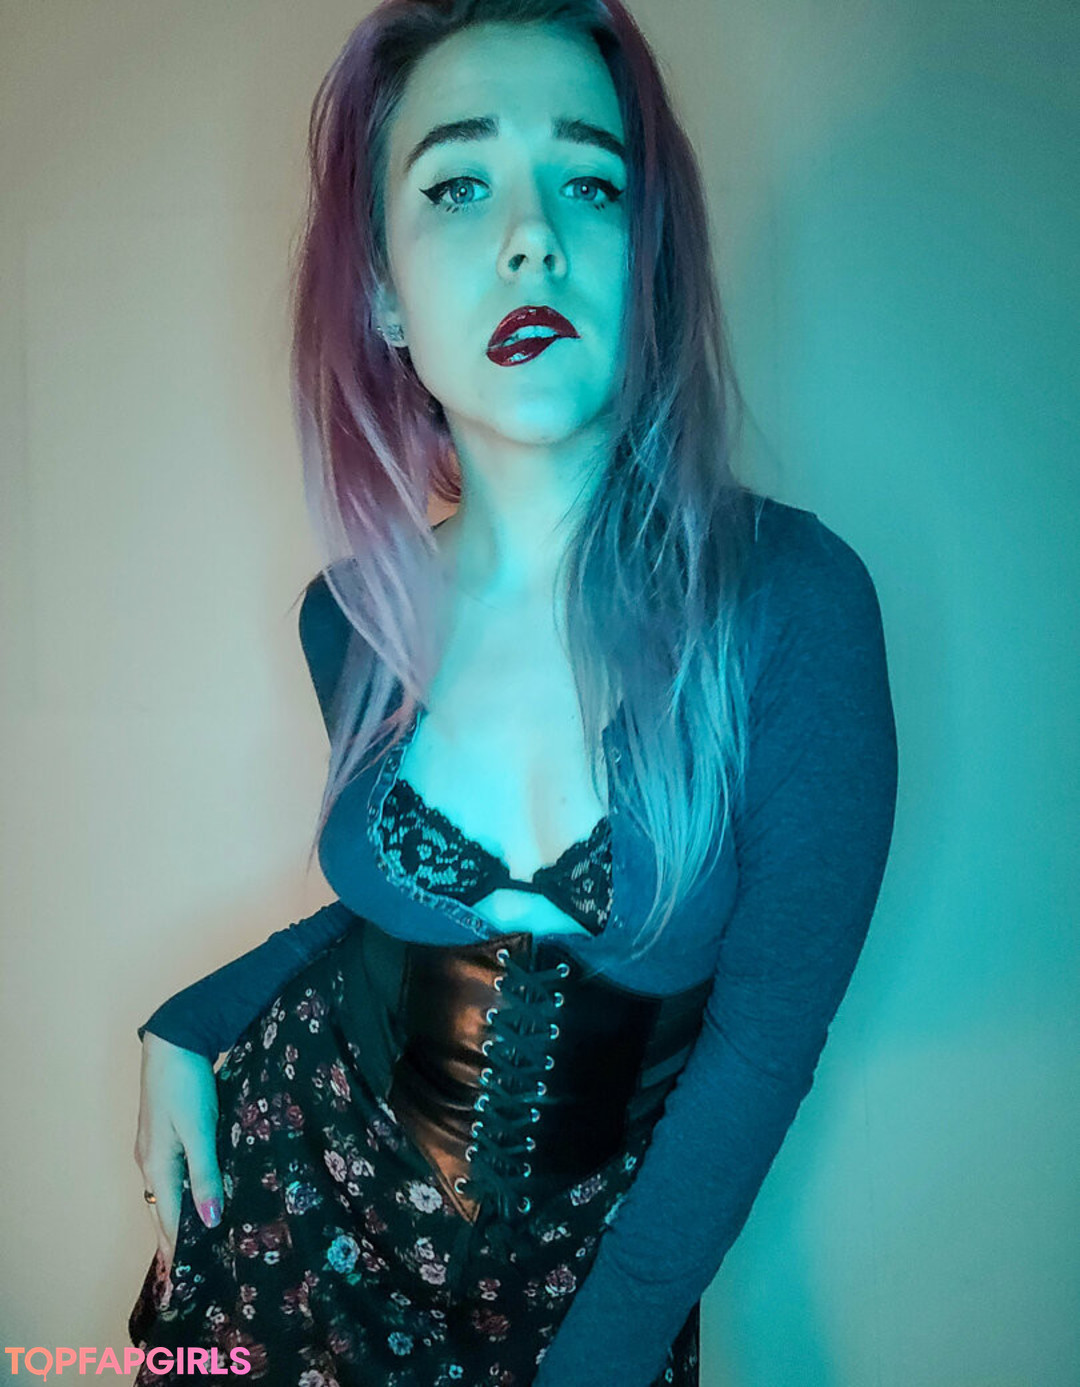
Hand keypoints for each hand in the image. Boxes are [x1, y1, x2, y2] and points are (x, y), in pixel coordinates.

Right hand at [133, 1033, 223, 1279]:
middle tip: (182, 1273)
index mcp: (157, 1164)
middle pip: (161, 1209)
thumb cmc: (186, 1084)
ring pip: (164, 1192)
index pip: (168, 1218)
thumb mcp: (200, 1130)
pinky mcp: (164, 1132)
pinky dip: (178, 1193)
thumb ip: (206, 1174)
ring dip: (174, 1217)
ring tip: (187, 1244)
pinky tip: (191, 1195)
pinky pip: (169, 1175)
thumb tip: (210, 1220)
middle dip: (171, 1240)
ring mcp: (154, 1146)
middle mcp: (149, 1160)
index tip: (184, 1280)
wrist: (174, 1040)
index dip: (178, 1248)